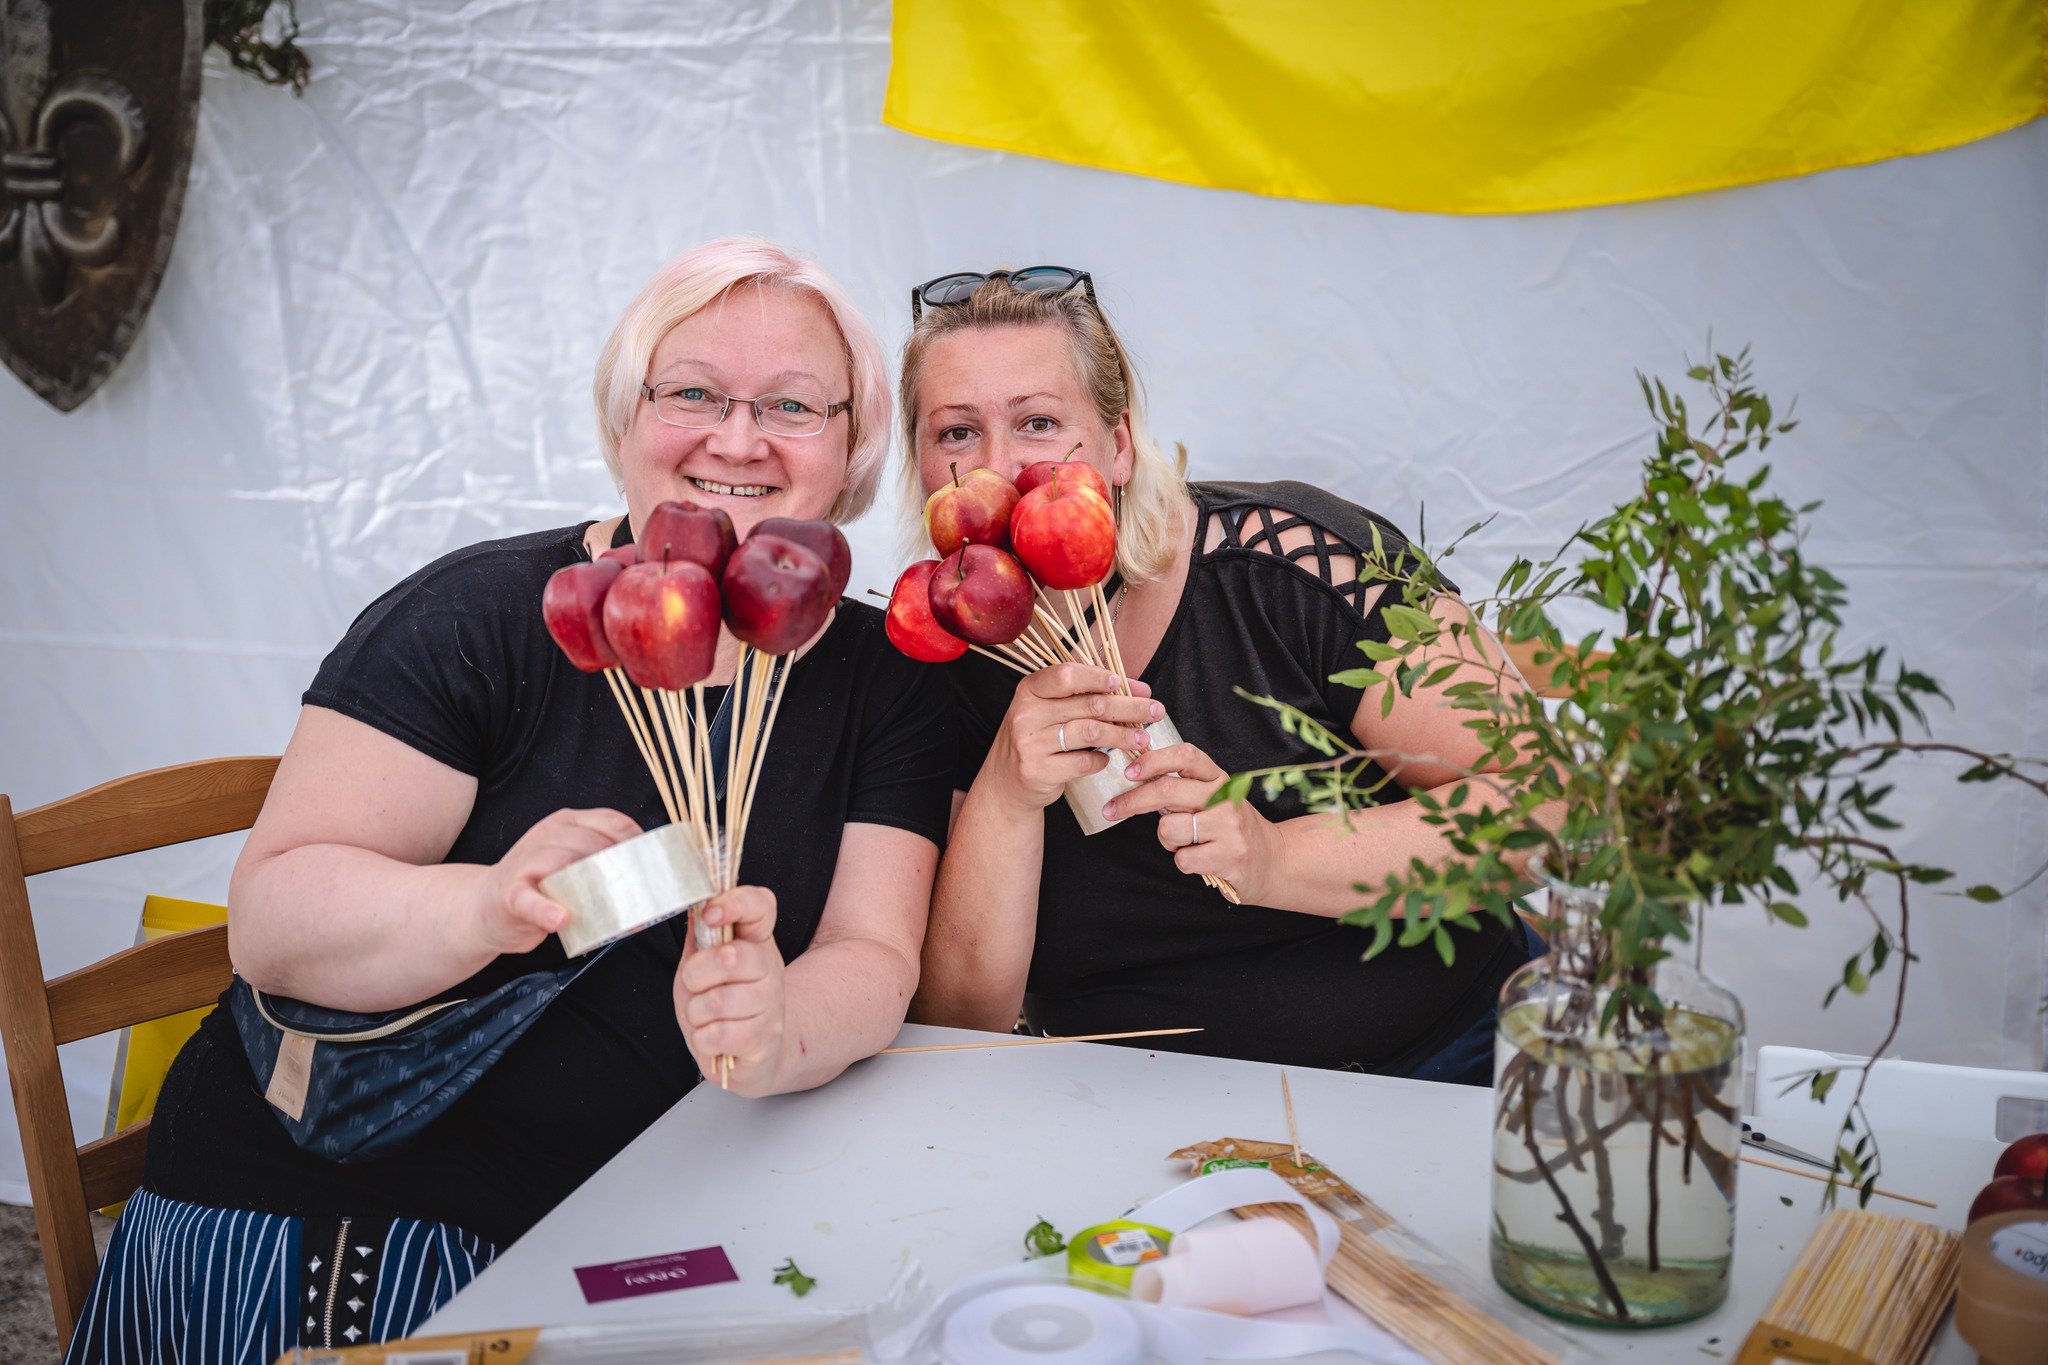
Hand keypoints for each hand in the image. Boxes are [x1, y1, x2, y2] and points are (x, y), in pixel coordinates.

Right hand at [473, 807, 642, 954]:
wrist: (486, 906)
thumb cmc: (541, 886)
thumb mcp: (574, 865)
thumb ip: (604, 865)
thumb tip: (652, 881)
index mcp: (568, 823)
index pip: (611, 821)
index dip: (638, 843)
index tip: (656, 866)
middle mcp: (547, 835)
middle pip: (591, 842)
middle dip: (621, 868)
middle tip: (642, 894)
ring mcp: (526, 863)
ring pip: (562, 863)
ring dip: (593, 888)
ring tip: (616, 908)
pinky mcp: (510, 894)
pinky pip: (529, 900)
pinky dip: (546, 910)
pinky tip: (561, 919)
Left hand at [675, 886, 786, 1094]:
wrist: (749, 1054)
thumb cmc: (721, 1007)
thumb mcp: (702, 967)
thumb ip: (699, 938)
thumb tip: (691, 903)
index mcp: (756, 942)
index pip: (761, 906)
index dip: (736, 902)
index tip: (710, 914)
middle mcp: (770, 969)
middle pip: (731, 957)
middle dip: (696, 975)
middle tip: (697, 987)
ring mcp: (771, 1006)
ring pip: (719, 1001)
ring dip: (697, 1013)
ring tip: (706, 1017)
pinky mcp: (765, 1041)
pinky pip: (718, 1035)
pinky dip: (703, 1040)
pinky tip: (714, 1038)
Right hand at [986, 664, 1161, 812]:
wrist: (1006, 782)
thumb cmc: (1038, 738)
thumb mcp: (1052, 710)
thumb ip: (1090, 695)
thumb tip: (1141, 690)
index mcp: (1030, 690)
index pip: (1066, 675)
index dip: (1097, 677)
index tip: (1121, 683)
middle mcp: (1026, 714)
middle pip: (1089, 705)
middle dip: (1128, 707)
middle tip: (1155, 711)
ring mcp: (1030, 743)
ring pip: (1090, 733)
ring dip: (1123, 735)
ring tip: (1143, 739)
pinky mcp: (1038, 771)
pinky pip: (1083, 762)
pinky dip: (1101, 760)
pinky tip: (1107, 759)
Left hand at [1107, 742, 1275, 902]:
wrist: (1274, 861)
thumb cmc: (1231, 829)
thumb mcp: (1214, 799)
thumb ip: (1183, 787)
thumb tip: (1135, 777)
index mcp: (1219, 778)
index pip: (1185, 755)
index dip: (1153, 760)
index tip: (1129, 771)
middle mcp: (1225, 798)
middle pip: (1167, 790)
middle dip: (1132, 800)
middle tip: (1112, 809)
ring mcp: (1229, 827)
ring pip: (1169, 828)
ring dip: (1166, 840)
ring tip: (1185, 843)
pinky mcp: (1230, 856)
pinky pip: (1182, 859)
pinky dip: (1183, 862)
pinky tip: (1201, 860)